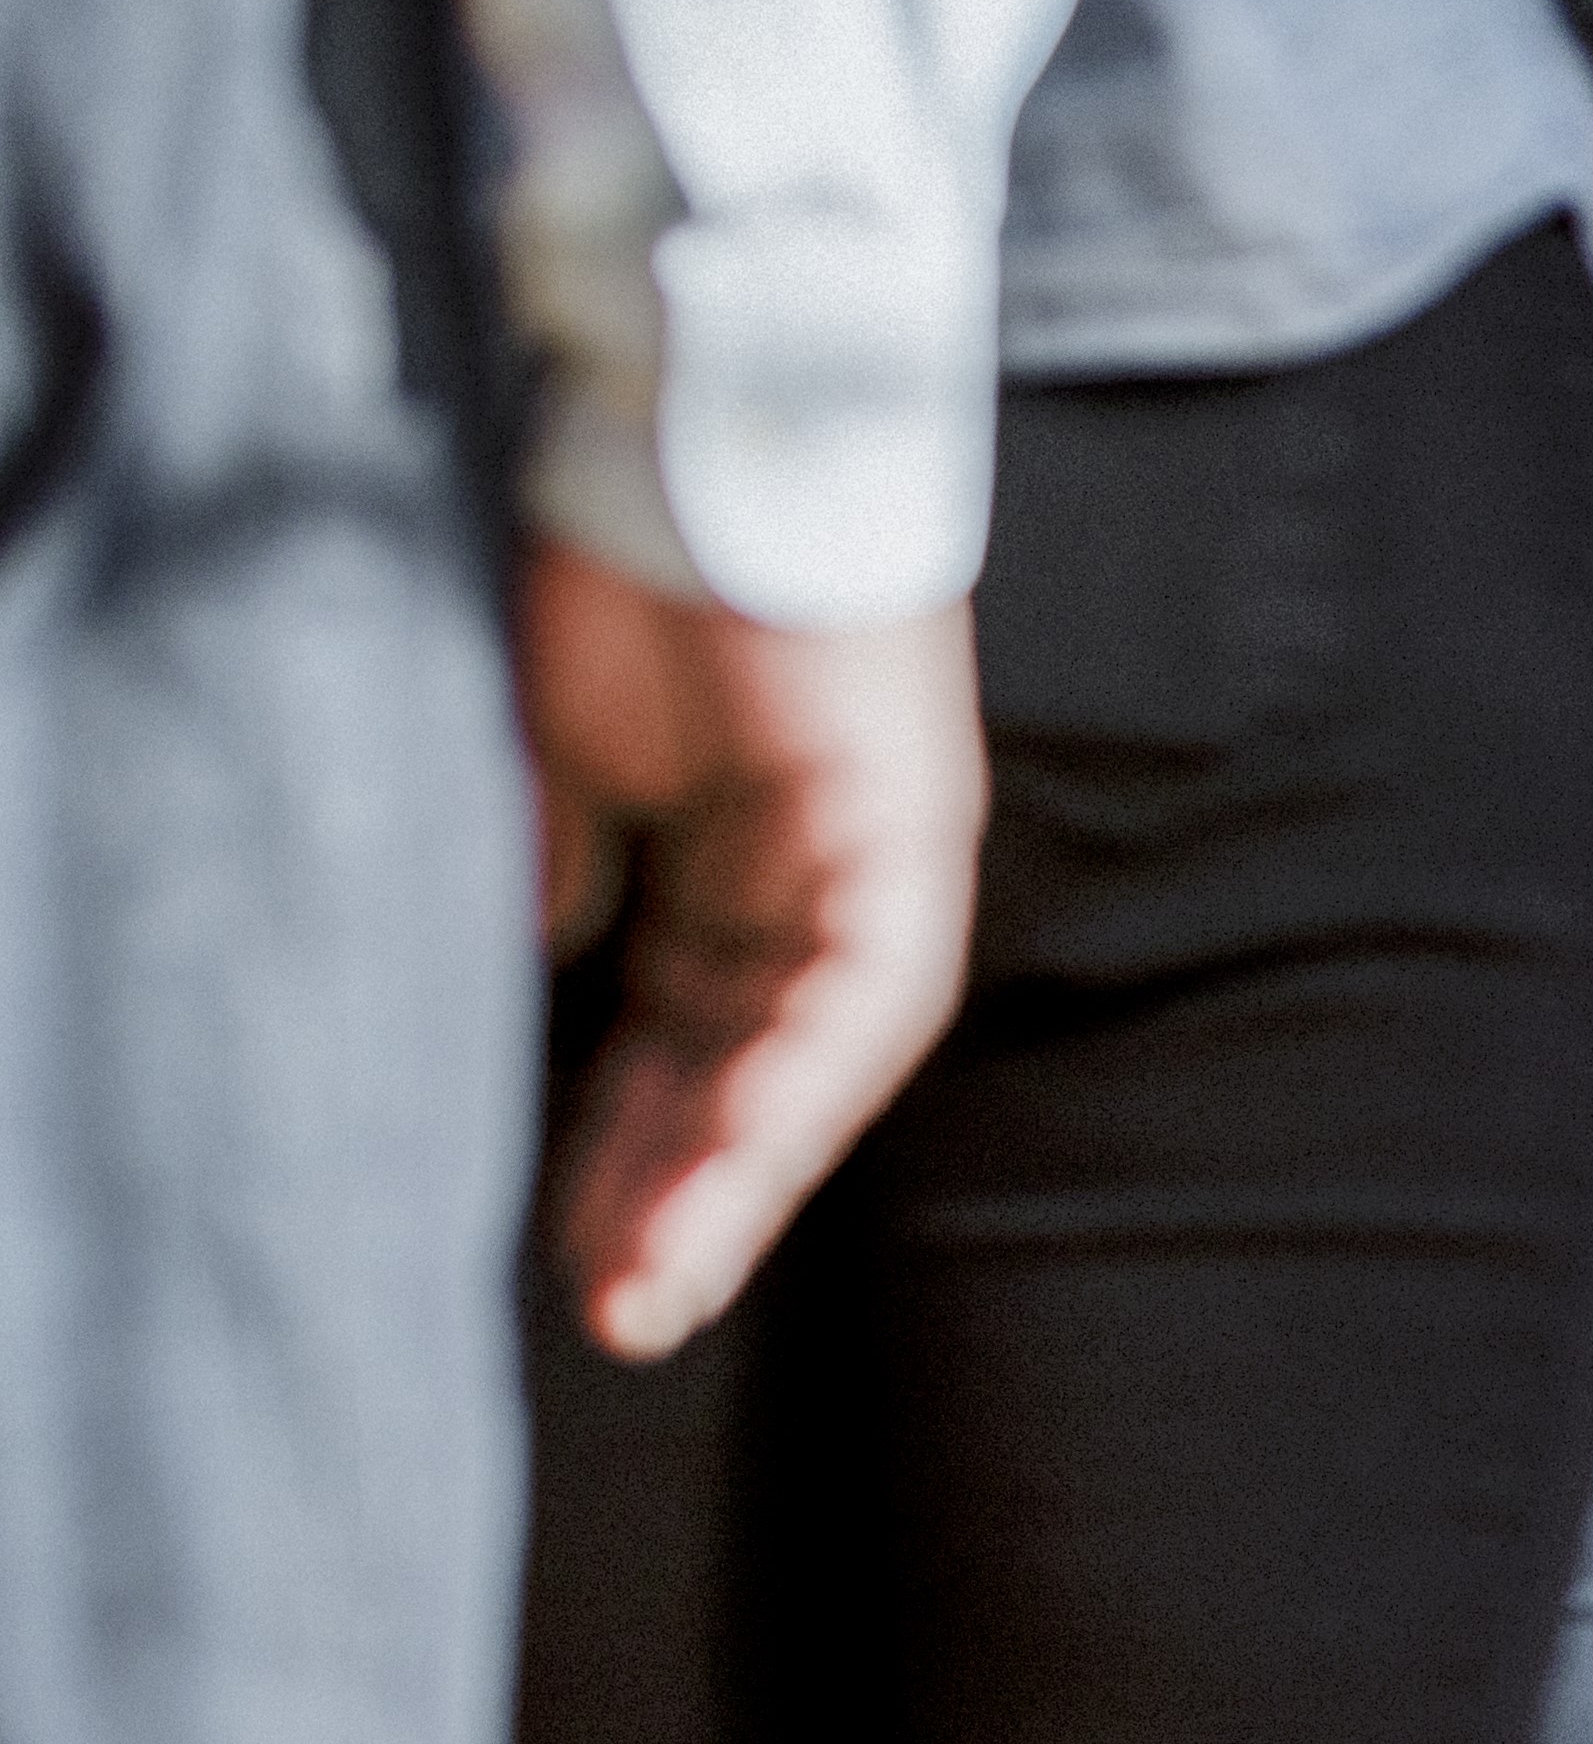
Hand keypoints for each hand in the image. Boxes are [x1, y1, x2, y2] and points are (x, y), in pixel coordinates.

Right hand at [520, 543, 988, 1361]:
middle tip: (614, 1319)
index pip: (694, 1046)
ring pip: (812, 1064)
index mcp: (748, 868)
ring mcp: (874, 853)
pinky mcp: (901, 825)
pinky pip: (857, 991)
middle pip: (754, 1077)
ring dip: (730, 1178)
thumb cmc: (619, 568)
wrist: (687, 425)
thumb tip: (539, 961)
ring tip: (652, 1289)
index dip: (635, 1155)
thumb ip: (570, 867)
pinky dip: (789, 1085)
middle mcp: (825, 877)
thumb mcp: (566, 755)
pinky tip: (726, 1171)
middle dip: (679, 1200)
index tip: (574, 1264)